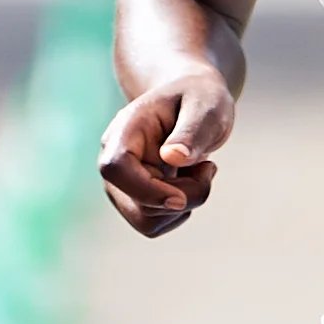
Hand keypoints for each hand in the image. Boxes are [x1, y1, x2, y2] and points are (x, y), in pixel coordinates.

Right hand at [98, 70, 236, 234]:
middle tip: (208, 168)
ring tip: (199, 171)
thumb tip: (173, 157)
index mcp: (126, 131)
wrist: (193, 101)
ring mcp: (122, 182)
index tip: (181, 197)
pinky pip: (155, 224)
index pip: (115, 168)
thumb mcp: (205, 105)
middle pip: (137, 204)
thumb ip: (192, 131)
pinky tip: (189, 182)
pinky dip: (180, 212)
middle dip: (183, 197)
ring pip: (146, 221)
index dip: (146, 191)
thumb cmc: (199, 98)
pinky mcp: (135, 198)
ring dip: (184, 205)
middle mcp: (115, 159)